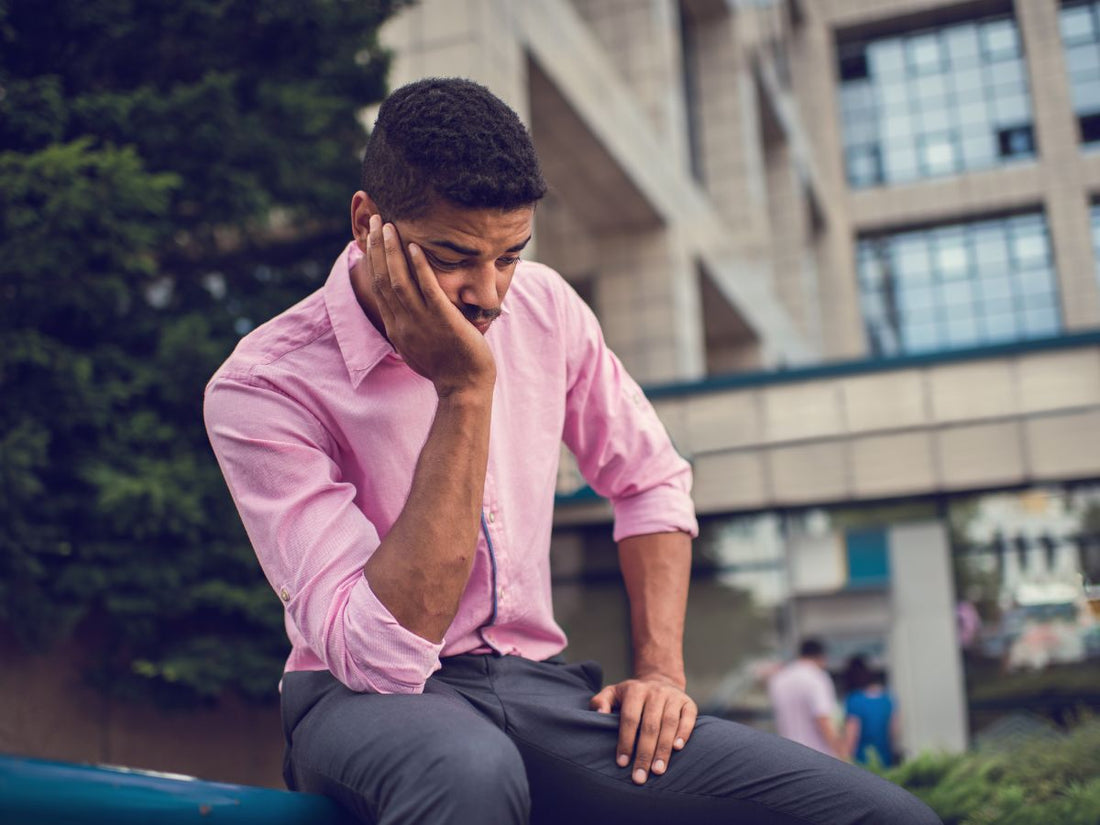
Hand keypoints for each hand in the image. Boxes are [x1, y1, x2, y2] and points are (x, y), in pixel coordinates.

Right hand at [361, 215, 495, 396]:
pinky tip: (415, 246)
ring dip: (391, 251)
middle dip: (377, 247)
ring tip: (389, 225)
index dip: (373, 260)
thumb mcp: (418, 347)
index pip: (378, 288)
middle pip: (382, 279)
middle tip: (376, 220)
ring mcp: (421, 322)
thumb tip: (404, 314)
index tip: (372, 238)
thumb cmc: (447, 368)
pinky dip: (419, 266)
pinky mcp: (442, 320)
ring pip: (398, 280)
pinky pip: (427, 288)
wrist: (465, 387)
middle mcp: (403, 323)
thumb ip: (409, 328)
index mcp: (396, 328)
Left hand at [590, 675, 697, 784]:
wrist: (660, 680)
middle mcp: (655, 692)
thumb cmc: (632, 695)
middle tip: (640, 777)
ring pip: (669, 724)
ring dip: (663, 749)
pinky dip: (684, 733)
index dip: (626, 741)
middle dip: (644, 753)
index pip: (629, 718)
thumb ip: (601, 701)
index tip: (622, 763)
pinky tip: (678, 749)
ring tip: (658, 770)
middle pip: (650, 725)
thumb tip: (599, 714)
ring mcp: (673, 696)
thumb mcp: (613, 693)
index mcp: (635, 690)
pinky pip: (688, 718)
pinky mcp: (688, 703)